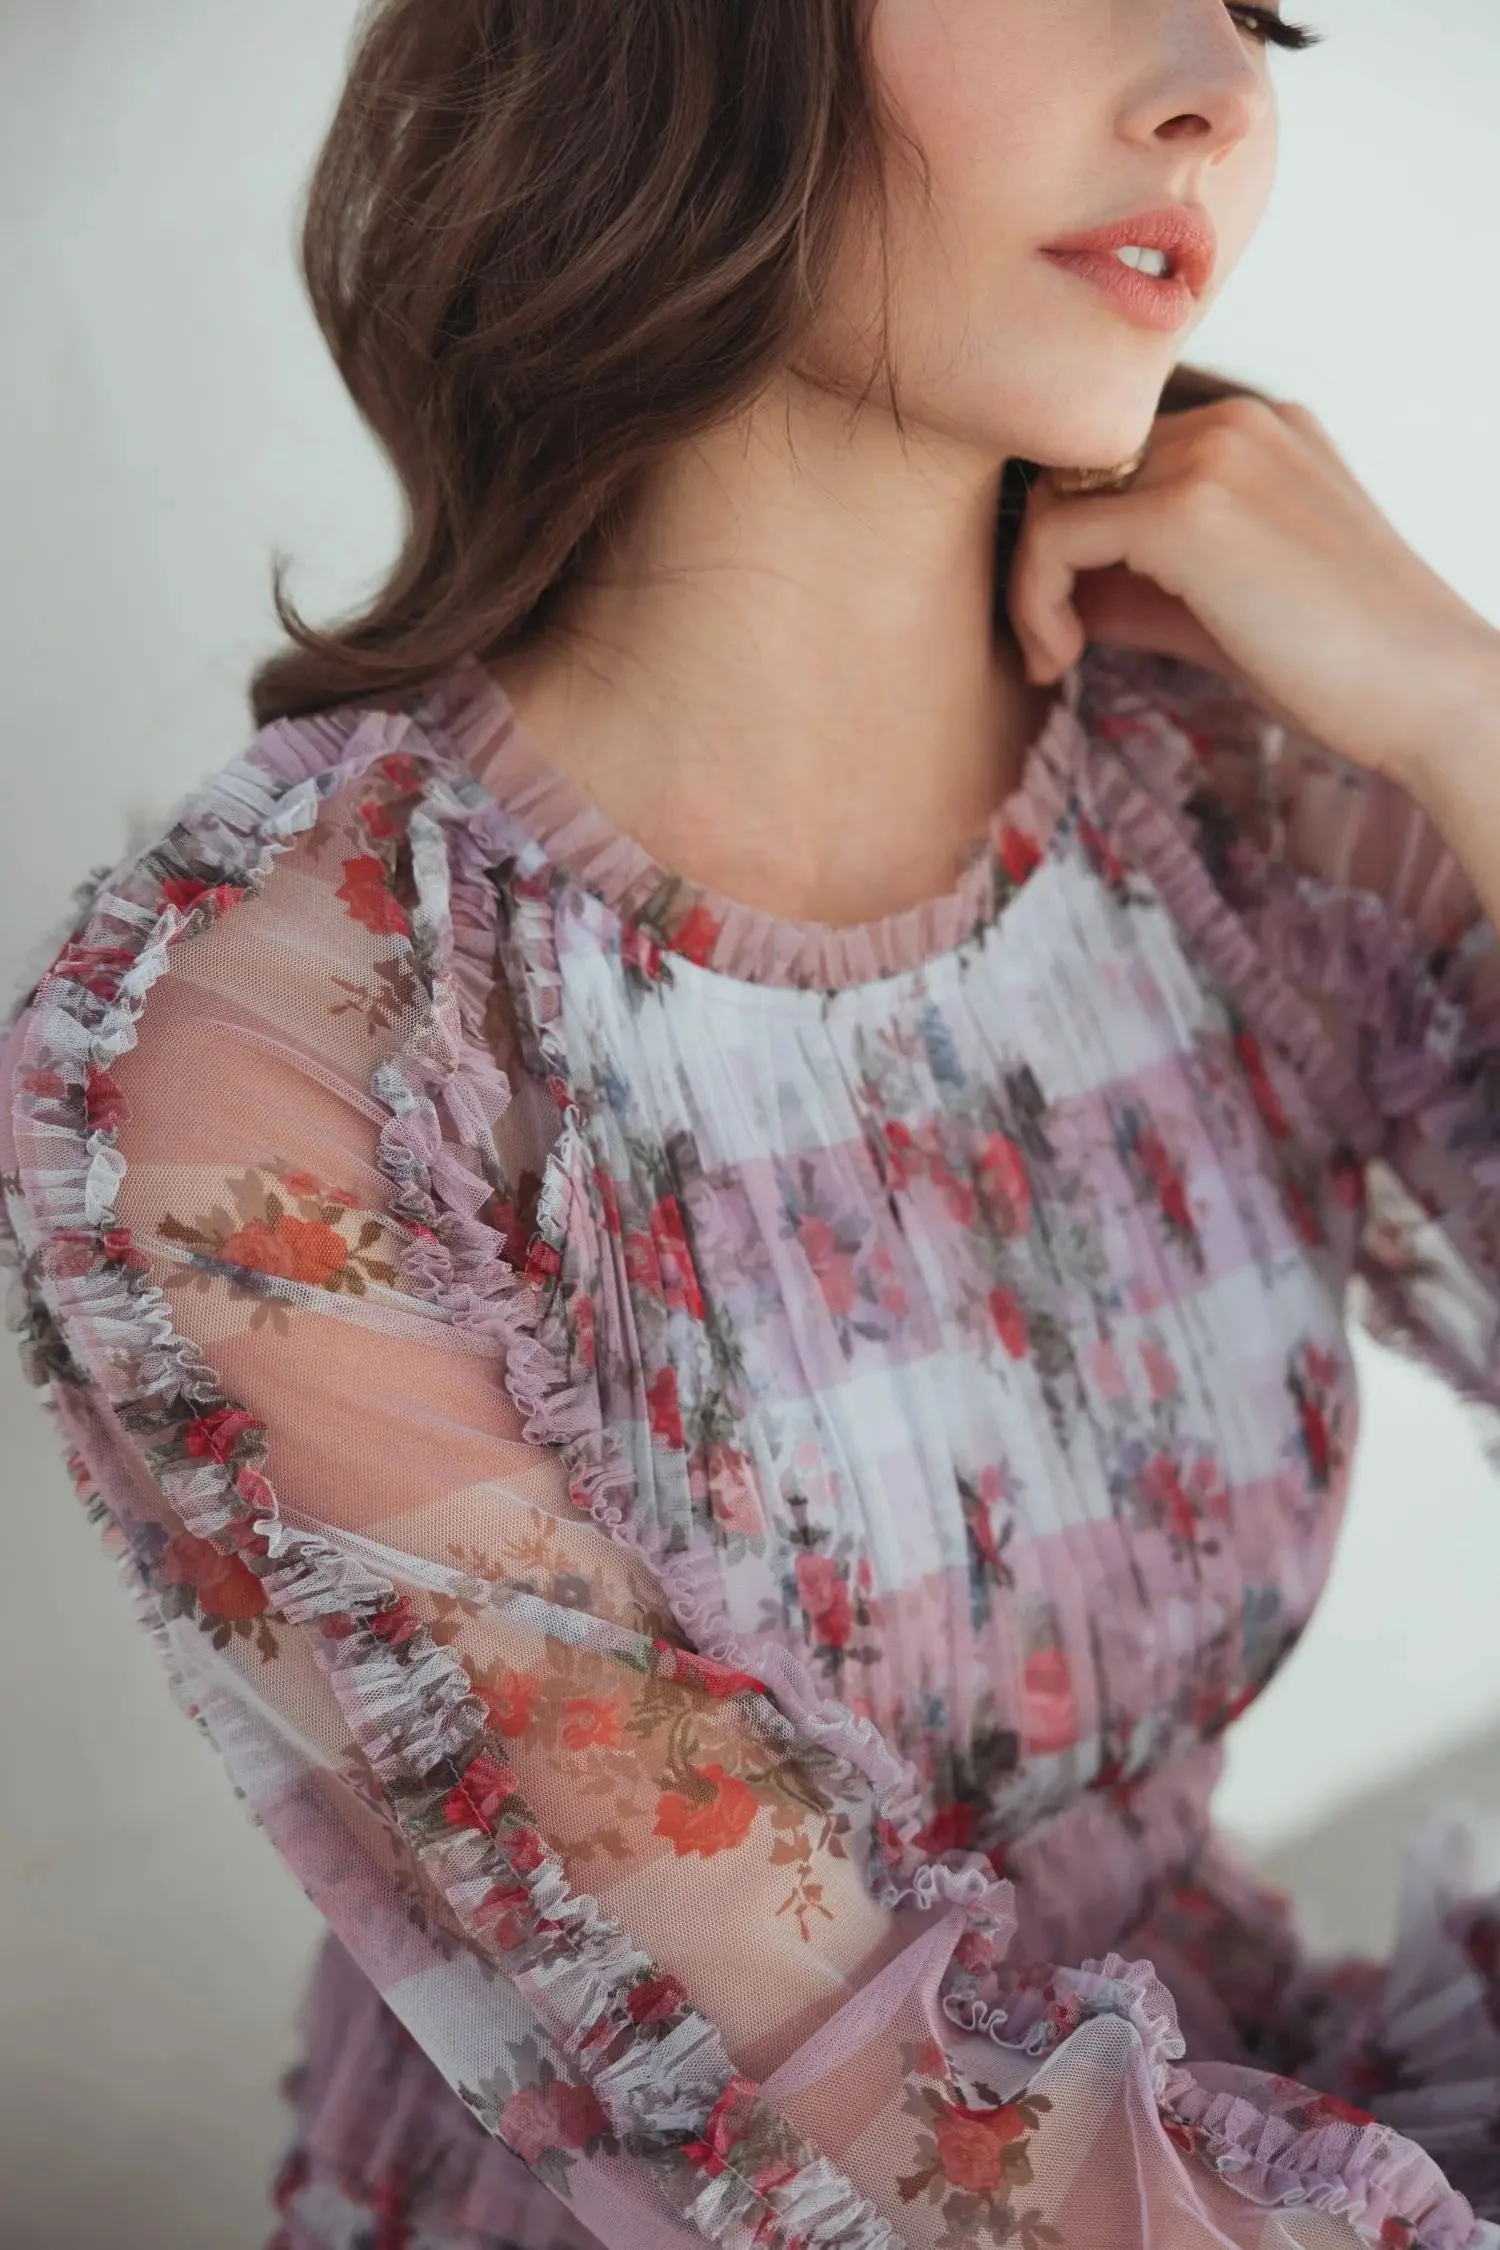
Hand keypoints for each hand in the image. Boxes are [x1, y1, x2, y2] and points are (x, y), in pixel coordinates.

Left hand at [1008, 394, 1499, 788]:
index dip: (1072, 543)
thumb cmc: (1339, 663)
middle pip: (1076, 472)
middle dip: (1043, 563)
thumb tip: (1060, 598)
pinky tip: (1061, 658)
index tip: (1065, 627)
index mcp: (1255, 431)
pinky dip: (1036, 602)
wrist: (1424, 691)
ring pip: (1054, 500)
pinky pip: (1056, 539)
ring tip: (1054, 658)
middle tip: (1051, 647)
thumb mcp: (1226, 606)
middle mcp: (1234, 423)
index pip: (1115, 463)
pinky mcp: (1187, 510)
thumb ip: (1146, 586)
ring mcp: (1213, 457)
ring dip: (1034, 587)